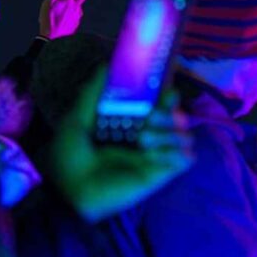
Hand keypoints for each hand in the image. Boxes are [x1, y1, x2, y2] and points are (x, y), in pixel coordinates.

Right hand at [39, 0, 84, 40]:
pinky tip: (65, 15)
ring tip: (63, 6)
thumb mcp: (47, 3)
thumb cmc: (48, 20)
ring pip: (79, 4)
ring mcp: (77, 15)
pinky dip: (73, 11)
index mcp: (67, 0)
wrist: (54, 38)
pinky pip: (78, 13)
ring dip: (74, 2)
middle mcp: (75, 6)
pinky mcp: (77, 22)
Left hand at [43, 70, 192, 221]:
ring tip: (144, 141)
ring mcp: (156, 156)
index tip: (165, 92)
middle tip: (149, 119)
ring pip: (186, 136)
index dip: (168, 96)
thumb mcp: (76, 119)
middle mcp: (148, 136)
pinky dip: (177, 153)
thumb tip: (107, 65)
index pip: (161, 104)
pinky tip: (154, 156)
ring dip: (171, 133)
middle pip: (179, 117)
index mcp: (131, 122)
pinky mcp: (161, 174)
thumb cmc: (70, 157)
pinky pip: (186, 159)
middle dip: (169, 114)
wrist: (69, 190)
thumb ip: (93, 93)